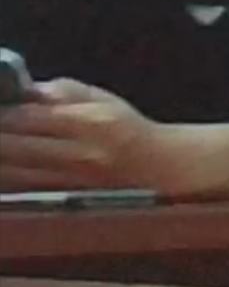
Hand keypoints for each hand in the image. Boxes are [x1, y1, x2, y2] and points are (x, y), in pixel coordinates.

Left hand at [0, 80, 193, 193]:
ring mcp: (67, 180)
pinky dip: (5, 176)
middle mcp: (77, 154)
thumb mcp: (101, 99)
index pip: (29, 117)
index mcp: (89, 123)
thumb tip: (24, 89)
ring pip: (10, 172)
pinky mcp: (60, 197)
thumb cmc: (126, 128)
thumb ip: (63, 91)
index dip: (2, 113)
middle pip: (13, 147)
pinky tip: (3, 166)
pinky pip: (19, 188)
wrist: (155, 167)